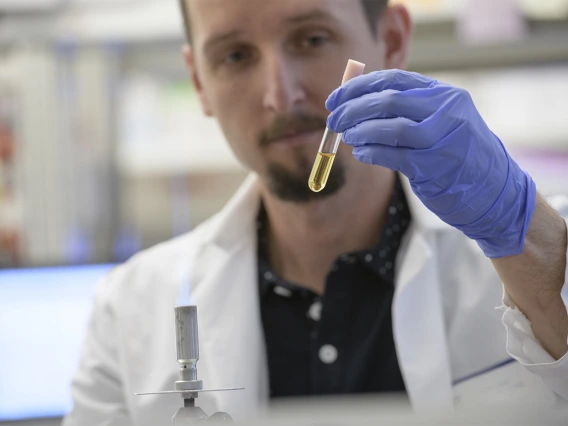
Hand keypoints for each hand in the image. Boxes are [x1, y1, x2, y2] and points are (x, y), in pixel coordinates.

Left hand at [326, 69, 535, 257]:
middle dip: (352, 109)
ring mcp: (444, 138)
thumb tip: (356, 103)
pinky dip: (371, 152)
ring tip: (345, 136)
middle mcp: (446, 110)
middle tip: (333, 120)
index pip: (393, 80)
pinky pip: (394, 155)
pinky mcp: (436, 166)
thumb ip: (404, 110)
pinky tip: (360, 152)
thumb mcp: (439, 121)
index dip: (358, 88)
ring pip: (390, 127)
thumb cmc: (458, 154)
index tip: (335, 99)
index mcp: (443, 94)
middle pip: (388, 101)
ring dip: (359, 131)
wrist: (494, 190)